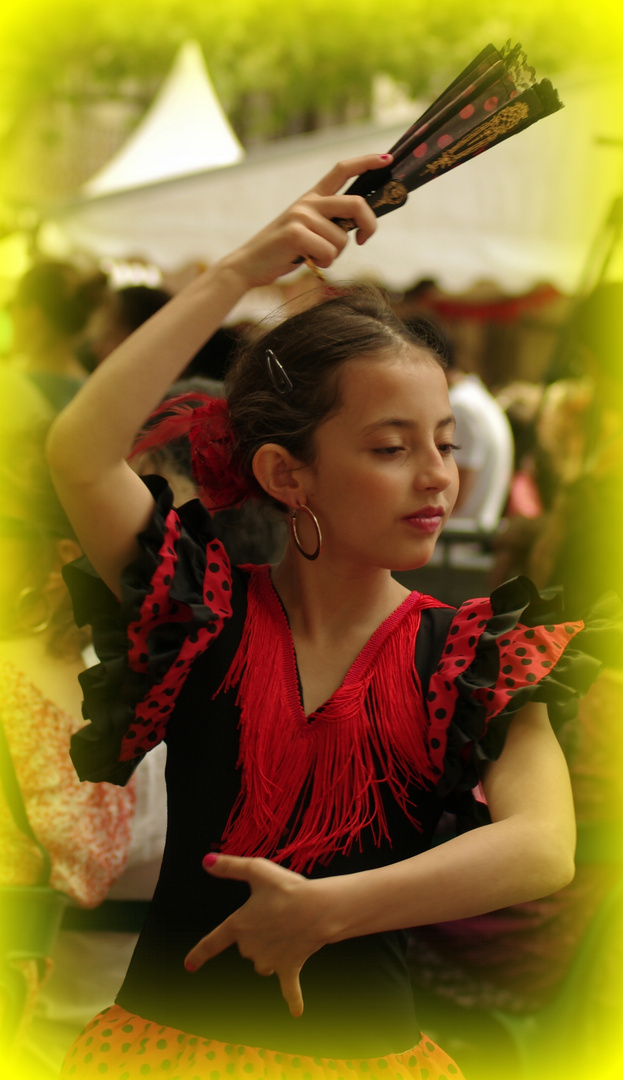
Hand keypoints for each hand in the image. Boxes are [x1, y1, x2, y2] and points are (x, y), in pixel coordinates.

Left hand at [184, 853, 329, 1016]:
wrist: (317, 908)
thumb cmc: (286, 888)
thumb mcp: (256, 870)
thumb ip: (229, 866)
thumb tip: (205, 861)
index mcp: (238, 926)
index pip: (212, 942)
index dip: (199, 954)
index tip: (189, 966)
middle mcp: (250, 948)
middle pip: (246, 947)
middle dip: (258, 933)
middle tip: (277, 912)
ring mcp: (269, 961)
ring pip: (264, 962)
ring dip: (271, 951)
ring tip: (287, 929)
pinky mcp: (289, 968)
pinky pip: (290, 989)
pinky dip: (293, 1000)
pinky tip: (296, 1014)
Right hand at [219, 154, 391, 289]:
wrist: (250, 265)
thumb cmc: (284, 251)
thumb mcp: (310, 232)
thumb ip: (331, 224)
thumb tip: (361, 227)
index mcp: (313, 197)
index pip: (342, 170)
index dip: (366, 162)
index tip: (387, 160)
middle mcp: (309, 202)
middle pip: (355, 203)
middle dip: (369, 223)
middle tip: (363, 239)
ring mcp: (301, 215)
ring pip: (342, 238)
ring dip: (335, 255)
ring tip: (315, 257)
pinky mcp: (295, 233)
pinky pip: (328, 251)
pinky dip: (323, 263)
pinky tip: (308, 262)